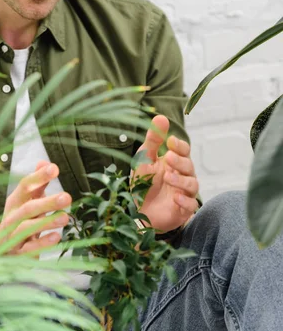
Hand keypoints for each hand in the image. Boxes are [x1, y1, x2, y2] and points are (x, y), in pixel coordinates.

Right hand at [0, 161, 70, 255]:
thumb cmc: (19, 220)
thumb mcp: (26, 200)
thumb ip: (37, 183)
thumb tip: (45, 162)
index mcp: (15, 202)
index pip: (25, 186)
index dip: (38, 177)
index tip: (54, 169)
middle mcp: (12, 218)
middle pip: (28, 208)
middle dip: (47, 202)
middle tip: (67, 197)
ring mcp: (13, 236)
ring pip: (27, 229)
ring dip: (46, 223)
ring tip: (65, 217)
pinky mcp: (19, 253)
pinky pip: (30, 249)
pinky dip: (42, 244)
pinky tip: (56, 237)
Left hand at [132, 115, 198, 232]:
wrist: (138, 213)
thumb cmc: (143, 184)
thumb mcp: (144, 160)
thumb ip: (152, 141)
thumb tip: (160, 117)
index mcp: (174, 163)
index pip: (184, 151)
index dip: (180, 146)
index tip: (170, 141)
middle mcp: (183, 176)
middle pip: (189, 166)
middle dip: (180, 161)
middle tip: (168, 157)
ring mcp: (184, 193)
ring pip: (193, 184)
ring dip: (181, 180)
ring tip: (167, 177)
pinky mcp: (183, 210)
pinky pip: (191, 205)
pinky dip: (185, 201)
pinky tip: (175, 197)